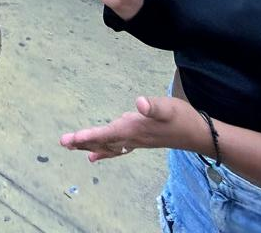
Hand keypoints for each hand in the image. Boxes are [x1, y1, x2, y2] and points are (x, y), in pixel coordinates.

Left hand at [61, 95, 204, 162]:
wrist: (197, 134)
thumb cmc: (182, 118)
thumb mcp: (169, 108)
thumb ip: (154, 106)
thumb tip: (139, 103)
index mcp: (134, 129)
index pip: (107, 134)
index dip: (89, 136)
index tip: (72, 138)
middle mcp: (131, 138)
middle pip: (102, 142)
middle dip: (82, 142)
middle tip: (63, 142)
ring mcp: (134, 142)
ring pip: (106, 146)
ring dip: (88, 146)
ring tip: (70, 146)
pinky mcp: (138, 141)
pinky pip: (115, 149)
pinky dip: (102, 151)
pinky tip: (93, 156)